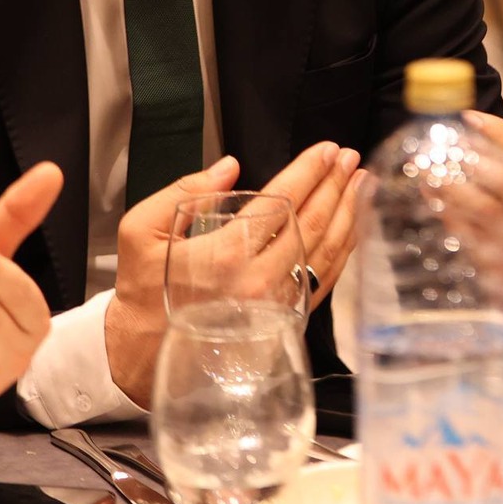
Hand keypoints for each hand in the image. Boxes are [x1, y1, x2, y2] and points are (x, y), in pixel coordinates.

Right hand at [104, 144, 360, 402]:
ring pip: (326, 253)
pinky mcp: (284, 321)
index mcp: (224, 254)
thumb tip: (230, 167)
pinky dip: (343, 251)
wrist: (142, 353)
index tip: (326, 150)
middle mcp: (258, 280)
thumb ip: (185, 192)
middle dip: (335, 185)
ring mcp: (276, 305)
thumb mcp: (141, 231)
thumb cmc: (144, 290)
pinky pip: (323, 282)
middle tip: (350, 157)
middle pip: (312, 224)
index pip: (281, 202)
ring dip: (347, 213)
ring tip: (360, 183)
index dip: (308, 172)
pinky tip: (351, 228)